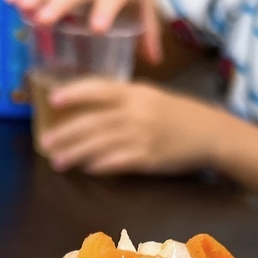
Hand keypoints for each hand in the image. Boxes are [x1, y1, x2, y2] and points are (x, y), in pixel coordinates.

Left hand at [38, 79, 221, 174]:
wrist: (211, 133)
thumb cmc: (180, 115)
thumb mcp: (152, 98)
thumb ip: (125, 100)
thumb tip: (94, 110)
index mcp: (135, 92)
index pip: (98, 88)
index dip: (74, 94)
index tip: (52, 100)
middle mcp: (135, 111)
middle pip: (92, 122)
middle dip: (66, 133)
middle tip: (45, 142)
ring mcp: (142, 136)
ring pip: (99, 144)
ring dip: (76, 153)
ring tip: (58, 161)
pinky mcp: (148, 158)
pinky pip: (118, 162)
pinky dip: (100, 165)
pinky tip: (87, 169)